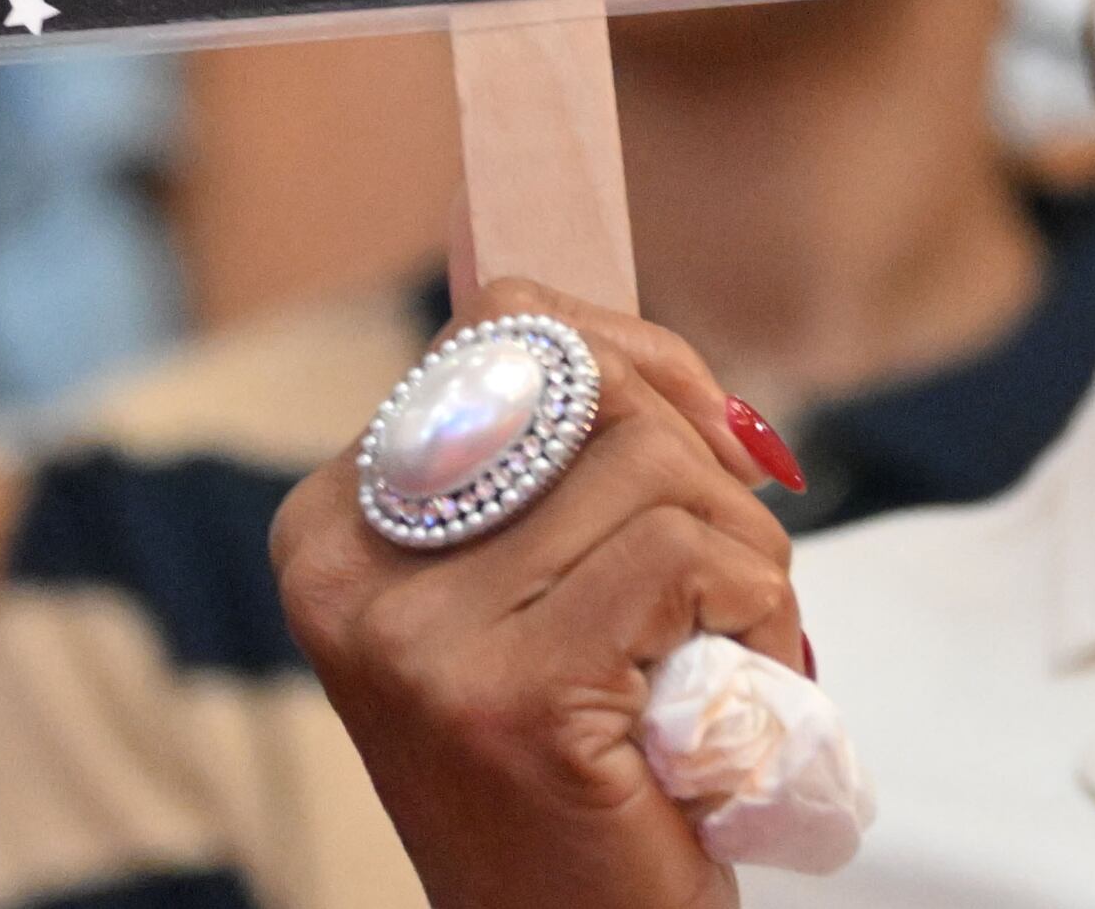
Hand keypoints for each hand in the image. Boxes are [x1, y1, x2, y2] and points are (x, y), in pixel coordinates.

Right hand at [271, 279, 805, 908]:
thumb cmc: (577, 771)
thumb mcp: (536, 595)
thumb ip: (561, 467)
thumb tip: (671, 368)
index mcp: (335, 524)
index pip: (505, 323)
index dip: (640, 358)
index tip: (711, 438)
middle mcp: (351, 569)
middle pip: (593, 385)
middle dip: (707, 458)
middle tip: (735, 572)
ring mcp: (420, 637)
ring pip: (659, 468)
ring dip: (747, 554)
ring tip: (728, 649)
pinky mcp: (513, 694)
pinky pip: (690, 558)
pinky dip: (759, 609)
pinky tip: (736, 685)